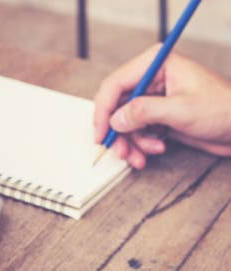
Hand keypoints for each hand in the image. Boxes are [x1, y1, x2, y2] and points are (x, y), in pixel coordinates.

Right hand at [93, 46, 230, 168]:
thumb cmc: (224, 109)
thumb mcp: (181, 110)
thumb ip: (144, 112)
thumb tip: (115, 119)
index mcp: (158, 64)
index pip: (116, 84)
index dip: (104, 110)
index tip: (101, 133)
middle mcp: (153, 77)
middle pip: (116, 105)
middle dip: (118, 132)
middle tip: (121, 151)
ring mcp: (154, 97)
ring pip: (124, 122)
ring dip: (130, 143)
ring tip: (141, 157)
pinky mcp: (158, 114)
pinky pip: (136, 130)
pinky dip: (140, 144)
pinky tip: (155, 150)